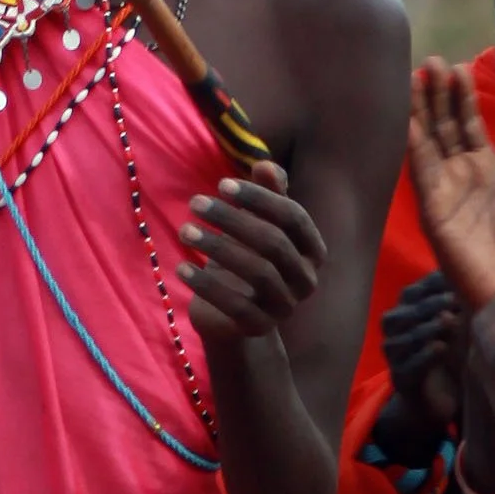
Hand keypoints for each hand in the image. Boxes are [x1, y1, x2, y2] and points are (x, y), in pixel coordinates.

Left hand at [178, 163, 326, 345]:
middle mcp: (306, 280)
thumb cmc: (245, 258)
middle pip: (274, 243)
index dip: (260, 198)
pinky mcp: (259, 328)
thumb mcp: (255, 224)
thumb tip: (266, 165)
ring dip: (217, 247)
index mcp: (312, 250)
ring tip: (184, 231)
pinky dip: (207, 285)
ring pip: (258, 272)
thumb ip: (265, 195)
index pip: (294, 217)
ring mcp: (285, 307)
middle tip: (195, 203)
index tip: (222, 184)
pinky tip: (182, 267)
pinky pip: (235, 305)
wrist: (232, 316)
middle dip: (233, 219)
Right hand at [380, 268, 465, 433]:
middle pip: (407, 310)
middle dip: (431, 304)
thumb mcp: (461, 323)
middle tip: (454, 299)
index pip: (416, 290)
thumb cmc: (455, 352)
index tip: (460, 279)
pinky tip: (441, 348)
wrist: (441, 400)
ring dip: (428, 328)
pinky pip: (409, 365)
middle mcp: (395, 327)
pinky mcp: (401, 379)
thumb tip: (492, 267)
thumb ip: (466, 300)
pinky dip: (425, 356)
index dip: (435, 284)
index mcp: (407, 308)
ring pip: (406, 337)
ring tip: (449, 322)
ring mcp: (395, 354)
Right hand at [408, 62, 494, 311]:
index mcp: (483, 173)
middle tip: (431, 60)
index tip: (457, 68)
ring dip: (421, 110)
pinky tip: (408, 120)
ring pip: (427, 143)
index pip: (464, 126)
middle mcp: (459, 181)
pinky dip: (413, 145)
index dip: (459, 98)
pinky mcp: (434, 216)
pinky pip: (421, 174)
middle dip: (436, 94)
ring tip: (419, 75)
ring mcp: (444, 196)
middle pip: (441, 128)